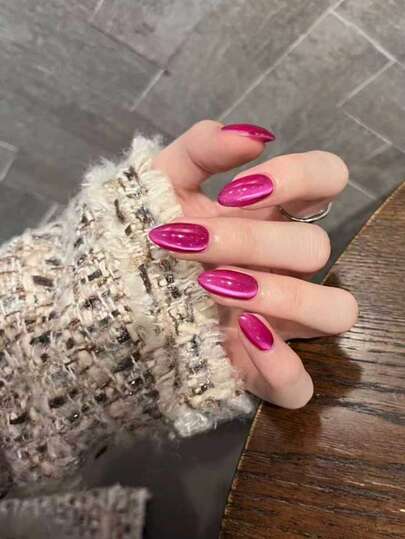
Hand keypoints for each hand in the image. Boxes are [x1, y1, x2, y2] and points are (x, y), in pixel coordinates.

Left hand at [150, 120, 357, 408]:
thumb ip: (200, 150)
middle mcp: (283, 267)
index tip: (239, 189)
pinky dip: (281, 365)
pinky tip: (239, 335)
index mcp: (268, 218)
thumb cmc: (137, 236)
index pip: (329, 180)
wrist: (101, 296)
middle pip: (316, 248)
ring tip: (213, 288)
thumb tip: (252, 136)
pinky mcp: (258, 370)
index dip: (300, 177)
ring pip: (335, 311)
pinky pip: (301, 385)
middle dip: (250, 240)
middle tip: (187, 242)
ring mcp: (278, 321)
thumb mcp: (158, 186)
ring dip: (281, 294)